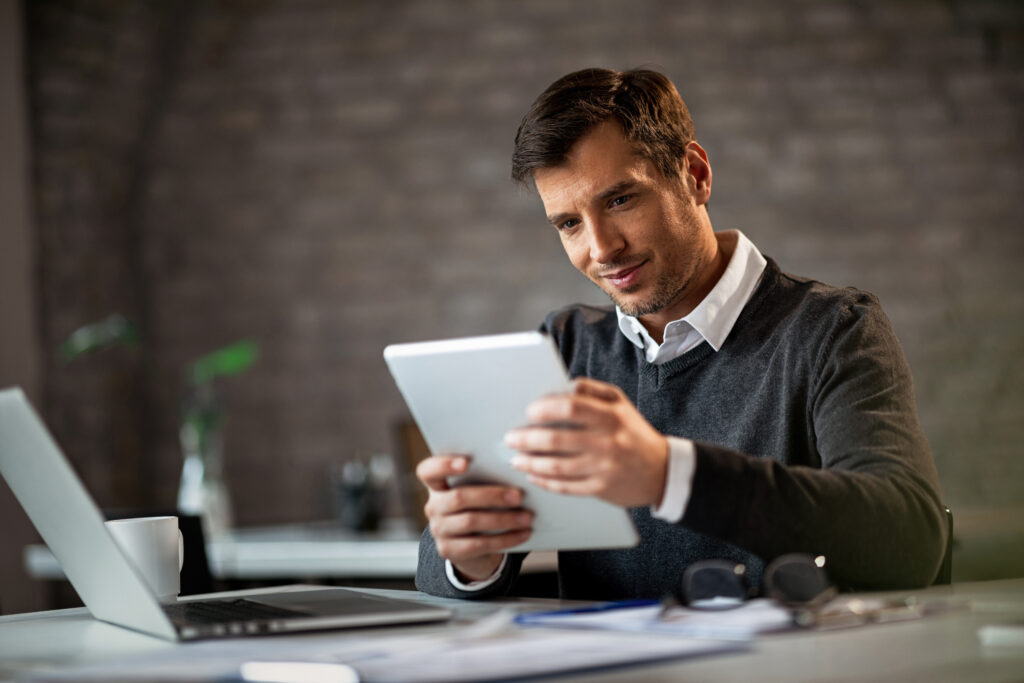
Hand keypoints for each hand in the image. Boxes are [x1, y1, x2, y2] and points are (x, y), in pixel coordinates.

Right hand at [416, 454, 532, 580]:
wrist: (471, 546)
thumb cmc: (479, 507)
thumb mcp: (477, 491)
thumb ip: (486, 479)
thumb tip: (517, 472)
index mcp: (437, 485)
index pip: (428, 471)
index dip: (443, 465)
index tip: (466, 462)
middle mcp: (433, 506)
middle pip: (458, 497)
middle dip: (492, 496)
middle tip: (519, 496)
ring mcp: (438, 529)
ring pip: (470, 521)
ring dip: (503, 519)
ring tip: (527, 517)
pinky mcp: (449, 550)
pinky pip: (478, 544)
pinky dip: (505, 539)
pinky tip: (523, 534)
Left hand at [504, 377, 668, 507]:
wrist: (662, 471)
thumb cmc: (633, 432)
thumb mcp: (619, 402)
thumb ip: (589, 390)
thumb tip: (558, 387)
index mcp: (611, 416)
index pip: (571, 407)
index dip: (545, 408)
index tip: (529, 411)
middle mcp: (607, 442)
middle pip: (556, 440)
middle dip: (526, 439)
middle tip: (510, 437)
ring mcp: (604, 468)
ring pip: (557, 466)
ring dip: (530, 462)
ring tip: (515, 457)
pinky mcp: (600, 489)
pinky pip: (565, 486)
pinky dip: (544, 481)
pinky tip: (532, 474)